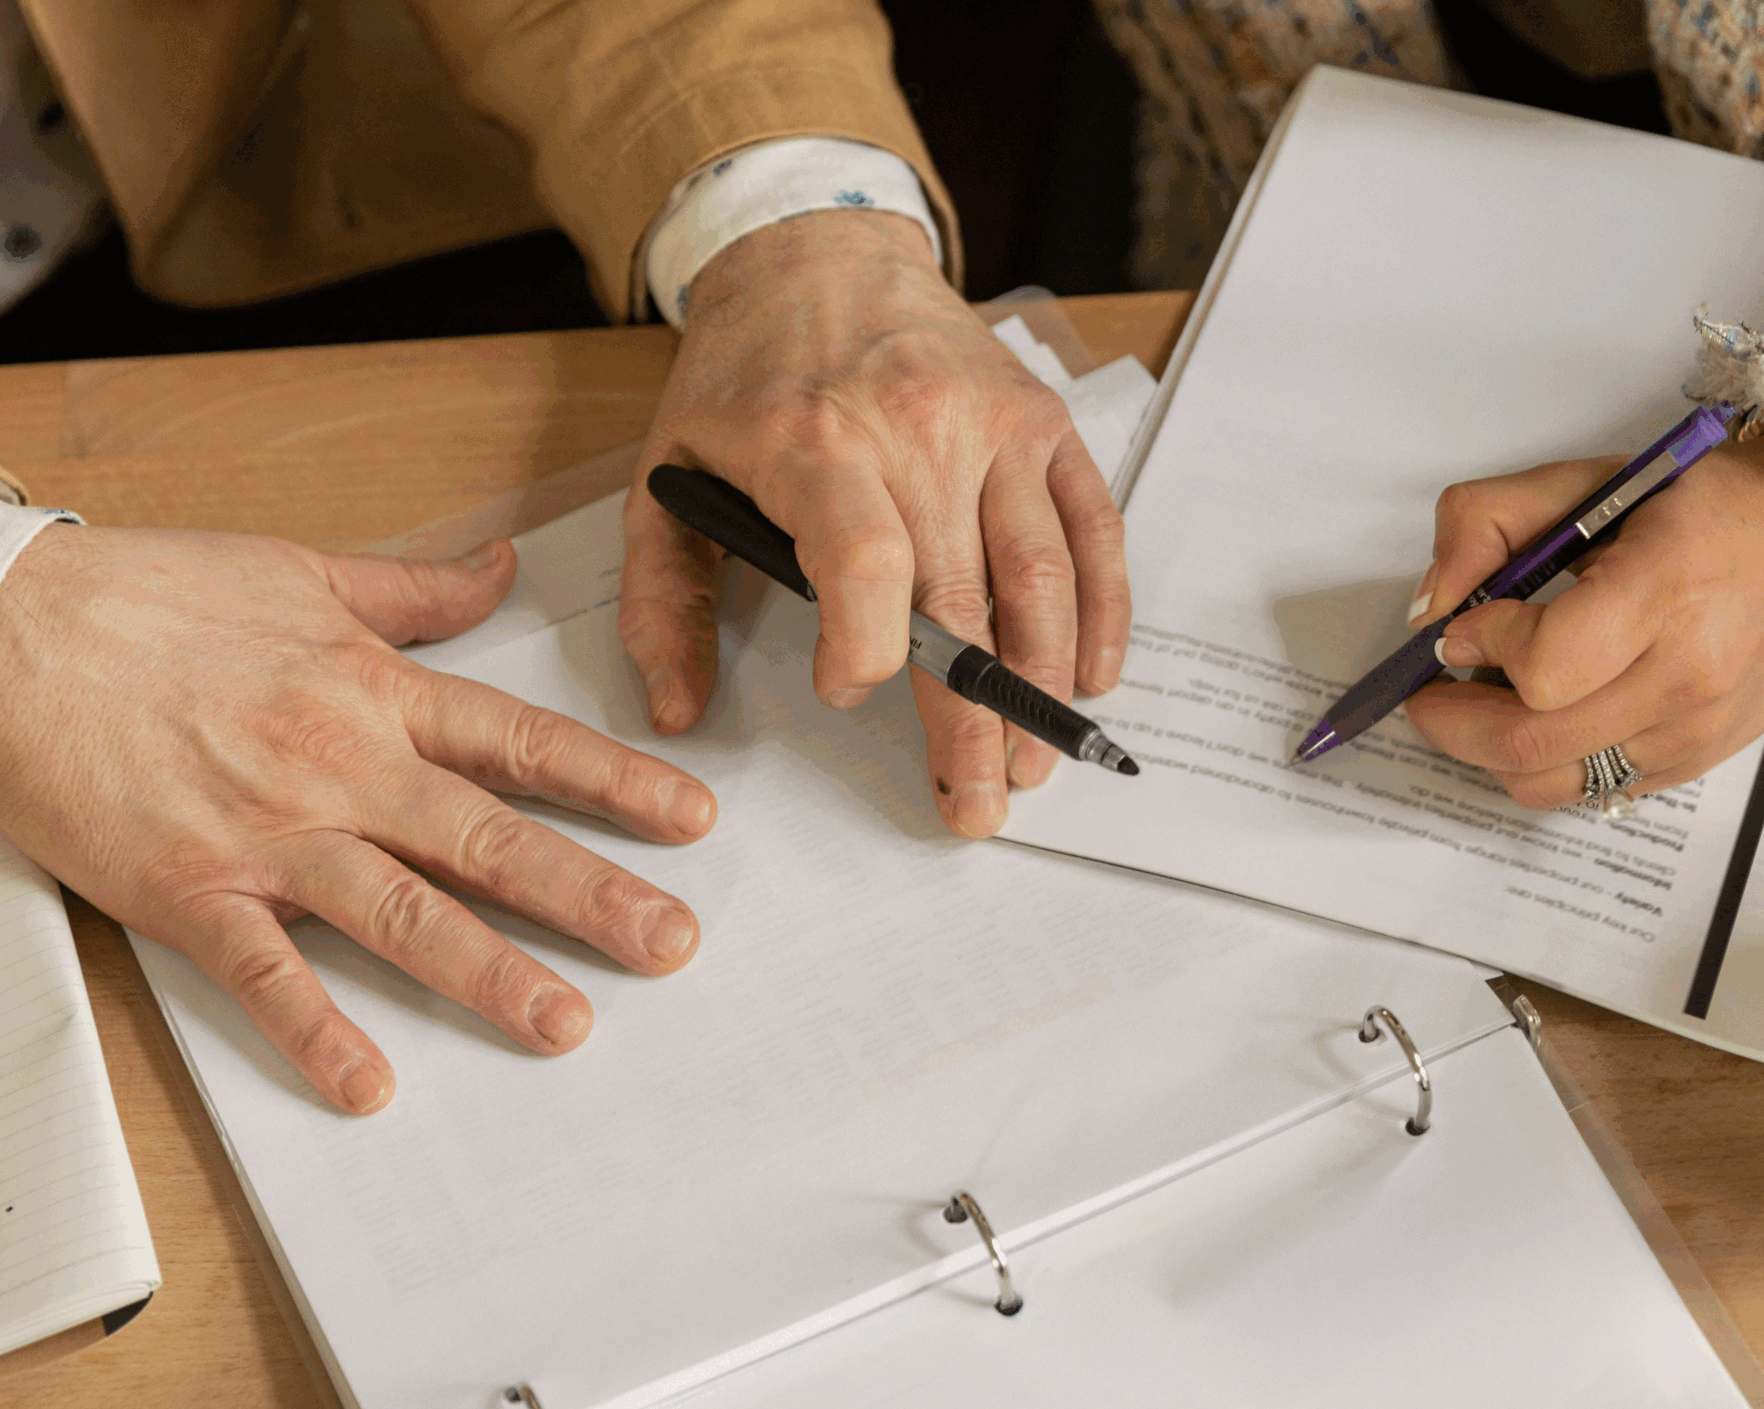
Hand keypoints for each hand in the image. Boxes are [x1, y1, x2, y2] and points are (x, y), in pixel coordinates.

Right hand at [0, 526, 717, 1113]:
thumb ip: (413, 588)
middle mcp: (341, 767)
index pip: (522, 742)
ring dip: (491, 973)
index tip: (693, 820)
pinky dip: (318, 1029)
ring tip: (567, 1025)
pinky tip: (373, 1084)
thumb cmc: (141, 596)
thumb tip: (501, 568)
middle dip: (592, 895)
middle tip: (674, 945)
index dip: (616, 782)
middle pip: (491, 839)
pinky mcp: (191, 890)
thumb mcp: (297, 571)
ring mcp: (270, 834)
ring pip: (404, 913)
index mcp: (374, 691)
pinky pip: (268, 973)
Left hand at [619, 208, 1130, 836]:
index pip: (867, 564)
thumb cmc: (743, 376)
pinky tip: (1090, 678)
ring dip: (1043, 685)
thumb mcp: (665, 476)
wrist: (816, 250)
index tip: (847, 694)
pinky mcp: (1043, 423)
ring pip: (1041, 577)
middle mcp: (917, 431)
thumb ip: (662, 600)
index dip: (868, 651)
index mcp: (816, 441)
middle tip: (977, 804)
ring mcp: (994, 426)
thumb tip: (676, 710)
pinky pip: (1091, 529)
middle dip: (973, 721)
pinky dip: (1101, 613)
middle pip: (963, 600)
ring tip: (1031, 764)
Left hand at [1400, 428, 1763, 806]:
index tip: (1464, 628)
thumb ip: (1488, 522)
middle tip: (1430, 693)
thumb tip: (1431, 608)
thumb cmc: (1703, 506)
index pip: (1542, 667)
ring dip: (1489, 752)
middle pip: (1531, 743)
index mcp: (1665, 594)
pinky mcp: (1696, 761)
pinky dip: (1544, 765)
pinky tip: (1539, 719)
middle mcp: (1687, 678)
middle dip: (1454, 722)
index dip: (1482, 648)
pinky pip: (1592, 791)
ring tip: (1479, 708)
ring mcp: (1695, 732)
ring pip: (1551, 783)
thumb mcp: (1588, 482)